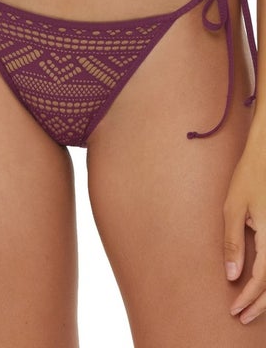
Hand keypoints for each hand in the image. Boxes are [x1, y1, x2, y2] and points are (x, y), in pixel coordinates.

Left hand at [223, 138, 265, 324]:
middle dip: (261, 304)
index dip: (249, 297)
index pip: (263, 279)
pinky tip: (262, 283)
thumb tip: (232, 274)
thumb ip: (233, 242)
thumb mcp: (233, 208)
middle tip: (243, 316)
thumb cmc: (249, 177)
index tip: (235, 308)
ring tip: (253, 306)